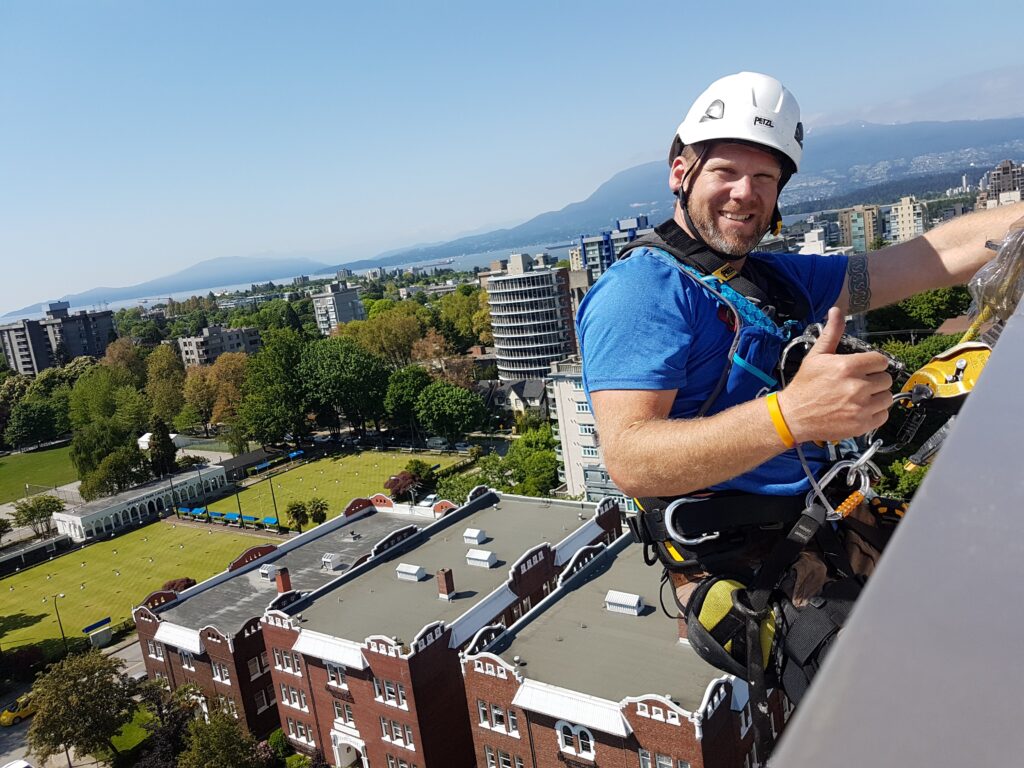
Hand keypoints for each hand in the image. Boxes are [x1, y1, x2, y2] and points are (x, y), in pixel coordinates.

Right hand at [777, 307, 892, 442]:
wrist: (793, 415)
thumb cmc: (805, 385)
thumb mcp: (816, 356)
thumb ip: (831, 333)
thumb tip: (836, 311)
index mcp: (847, 366)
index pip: (881, 361)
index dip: (873, 364)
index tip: (866, 369)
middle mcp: (857, 386)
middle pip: (886, 379)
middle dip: (875, 380)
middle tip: (860, 384)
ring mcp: (860, 407)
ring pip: (887, 397)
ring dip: (877, 397)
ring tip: (861, 397)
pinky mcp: (861, 424)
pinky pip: (883, 415)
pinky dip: (875, 413)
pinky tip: (861, 410)